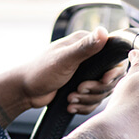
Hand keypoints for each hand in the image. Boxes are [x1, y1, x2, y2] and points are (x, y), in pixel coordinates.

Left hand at [0, 28, 124, 126]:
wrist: (24, 91)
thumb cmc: (40, 71)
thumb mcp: (64, 59)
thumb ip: (85, 48)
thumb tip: (103, 31)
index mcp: (85, 44)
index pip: (114, 57)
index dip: (113, 71)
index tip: (104, 80)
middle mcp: (87, 58)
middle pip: (110, 78)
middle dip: (95, 89)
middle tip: (79, 89)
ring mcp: (85, 74)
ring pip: (102, 92)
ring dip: (87, 99)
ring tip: (70, 98)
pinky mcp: (81, 88)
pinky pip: (93, 102)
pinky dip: (83, 106)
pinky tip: (69, 105)